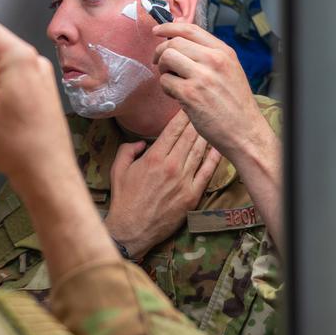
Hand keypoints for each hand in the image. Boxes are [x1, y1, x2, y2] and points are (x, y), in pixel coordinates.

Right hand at [104, 111, 221, 259]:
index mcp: (154, 158)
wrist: (133, 229)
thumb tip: (141, 142)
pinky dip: (214, 159)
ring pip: (200, 152)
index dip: (181, 116)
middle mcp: (172, 166)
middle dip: (196, 121)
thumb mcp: (118, 169)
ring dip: (206, 136)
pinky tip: (218, 149)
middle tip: (203, 109)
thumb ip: (128, 150)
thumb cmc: (124, 199)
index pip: (173, 130)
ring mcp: (184, 181)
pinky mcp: (192, 195)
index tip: (186, 105)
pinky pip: (207, 173)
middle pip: (189, 137)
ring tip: (212, 124)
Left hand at [152, 22, 282, 250]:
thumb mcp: (230, 71)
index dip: (169, 28)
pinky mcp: (190, 94)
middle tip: (160, 65)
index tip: (157, 31)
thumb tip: (180, 43)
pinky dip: (165, 88)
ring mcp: (201, 76)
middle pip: (173, 43)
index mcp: (224, 52)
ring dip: (162, 70)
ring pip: (166, 59)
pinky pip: (165, 82)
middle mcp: (214, 60)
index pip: (190, 29)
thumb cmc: (235, 104)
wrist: (245, 132)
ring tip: (170, 81)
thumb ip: (209, 56)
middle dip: (161, 52)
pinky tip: (175, 96)